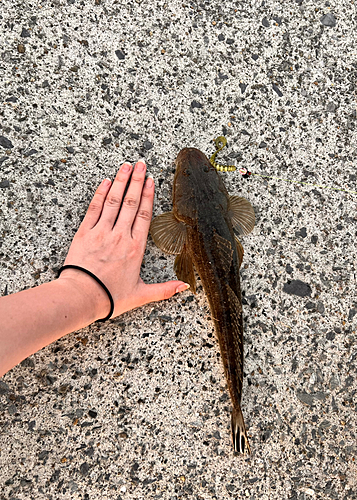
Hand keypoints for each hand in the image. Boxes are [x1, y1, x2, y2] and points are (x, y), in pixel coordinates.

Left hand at [58, 160, 188, 319]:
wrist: (81, 297)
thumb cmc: (110, 297)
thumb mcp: (141, 295)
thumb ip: (164, 289)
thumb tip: (185, 287)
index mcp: (135, 248)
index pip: (144, 215)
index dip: (148, 196)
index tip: (150, 180)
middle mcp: (120, 236)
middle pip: (130, 202)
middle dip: (136, 181)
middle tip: (141, 164)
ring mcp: (102, 232)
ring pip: (113, 201)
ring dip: (120, 181)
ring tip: (126, 166)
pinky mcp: (84, 233)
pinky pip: (94, 209)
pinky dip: (100, 194)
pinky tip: (105, 182)